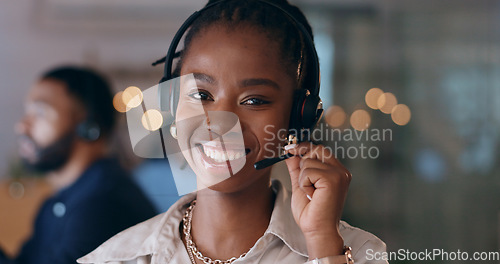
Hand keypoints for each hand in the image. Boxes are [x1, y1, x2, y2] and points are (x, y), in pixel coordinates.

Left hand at [285, 142, 351, 258]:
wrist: (317, 230)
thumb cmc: (311, 211)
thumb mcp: (300, 184)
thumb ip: (296, 167)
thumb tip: (289, 151)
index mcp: (337, 171)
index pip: (320, 149)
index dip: (303, 148)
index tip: (289, 149)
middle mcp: (341, 171)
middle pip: (316, 149)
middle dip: (303, 162)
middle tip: (303, 181)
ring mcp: (338, 174)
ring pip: (308, 161)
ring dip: (302, 178)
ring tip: (310, 193)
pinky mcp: (332, 179)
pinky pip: (308, 171)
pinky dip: (304, 183)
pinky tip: (311, 195)